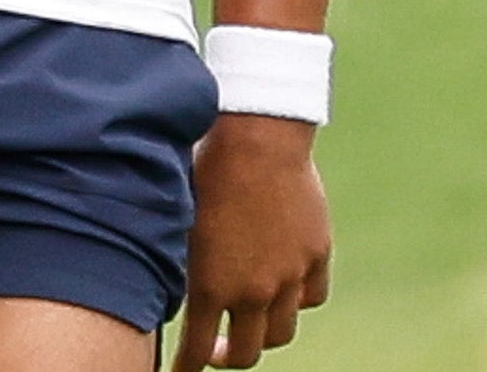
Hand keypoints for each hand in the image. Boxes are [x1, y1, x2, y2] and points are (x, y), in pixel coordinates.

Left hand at [171, 116, 331, 371]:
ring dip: (263, 332)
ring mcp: (288, 275)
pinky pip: (312, 296)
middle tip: (215, 349)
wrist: (256, 138)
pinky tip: (286, 288)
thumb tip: (171, 293)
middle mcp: (252, 291)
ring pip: (281, 331)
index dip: (187, 368)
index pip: (196, 352)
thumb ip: (180, 266)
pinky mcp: (316, 254)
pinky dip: (299, 299)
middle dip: (225, 358)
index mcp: (209, 286)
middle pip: (245, 353)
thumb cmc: (204, 168)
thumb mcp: (178, 223)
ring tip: (252, 319)